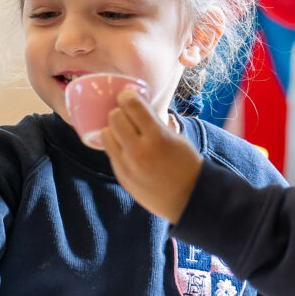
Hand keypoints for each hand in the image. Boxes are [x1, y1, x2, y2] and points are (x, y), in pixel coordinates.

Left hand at [100, 91, 202, 223]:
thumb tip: (137, 103)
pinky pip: (110, 151)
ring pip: (106, 134)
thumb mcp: (176, 137)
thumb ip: (155, 120)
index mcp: (157, 137)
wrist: (188, 198)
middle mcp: (138, 151)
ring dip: (114, 129)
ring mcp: (127, 165)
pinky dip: (116, 145)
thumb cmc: (186, 163)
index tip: (129, 97)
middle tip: (128, 115)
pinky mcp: (121, 176)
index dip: (127, 97)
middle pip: (114, 117)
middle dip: (121, 112)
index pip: (131, 105)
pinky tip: (126, 147)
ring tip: (126, 132)